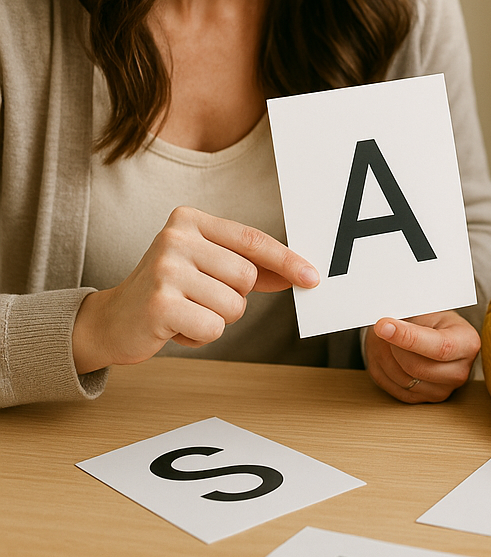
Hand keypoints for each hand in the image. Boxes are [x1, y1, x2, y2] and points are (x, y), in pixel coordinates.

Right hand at [72, 206, 318, 373]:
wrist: (113, 320)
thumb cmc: (170, 290)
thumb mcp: (208, 267)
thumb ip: (250, 266)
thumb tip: (299, 274)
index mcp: (190, 220)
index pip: (252, 240)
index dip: (286, 260)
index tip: (312, 277)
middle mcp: (175, 238)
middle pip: (246, 276)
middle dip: (233, 297)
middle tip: (199, 298)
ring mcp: (165, 270)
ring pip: (233, 305)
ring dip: (217, 318)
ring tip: (186, 311)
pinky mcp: (159, 304)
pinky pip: (213, 328)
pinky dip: (200, 335)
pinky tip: (175, 327)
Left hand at [365, 310, 479, 402]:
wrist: (432, 332)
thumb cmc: (430, 318)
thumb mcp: (426, 309)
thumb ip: (410, 318)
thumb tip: (386, 326)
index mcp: (467, 342)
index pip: (439, 347)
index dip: (408, 338)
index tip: (383, 326)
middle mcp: (460, 371)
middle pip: (417, 367)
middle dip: (392, 346)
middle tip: (383, 328)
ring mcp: (444, 389)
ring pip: (402, 380)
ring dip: (384, 357)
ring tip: (384, 339)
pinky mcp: (425, 399)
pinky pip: (395, 389)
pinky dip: (384, 371)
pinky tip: (386, 354)